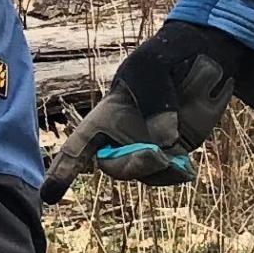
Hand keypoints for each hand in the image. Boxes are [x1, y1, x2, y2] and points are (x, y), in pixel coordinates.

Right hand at [41, 18, 253, 201]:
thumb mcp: (154, 67)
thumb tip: (164, 141)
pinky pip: (166, 174)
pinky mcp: (175, 152)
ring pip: (143, 174)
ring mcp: (149, 146)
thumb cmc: (167, 56)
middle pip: (114, 167)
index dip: (62, 171)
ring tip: (175, 155)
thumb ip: (155, 101)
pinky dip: (173, 174)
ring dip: (157, 169)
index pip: (78, 146)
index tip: (48, 195)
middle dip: (132, 165)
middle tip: (157, 154)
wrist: (205, 59)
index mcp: (107, 115)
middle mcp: (123, 137)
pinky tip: (184, 169)